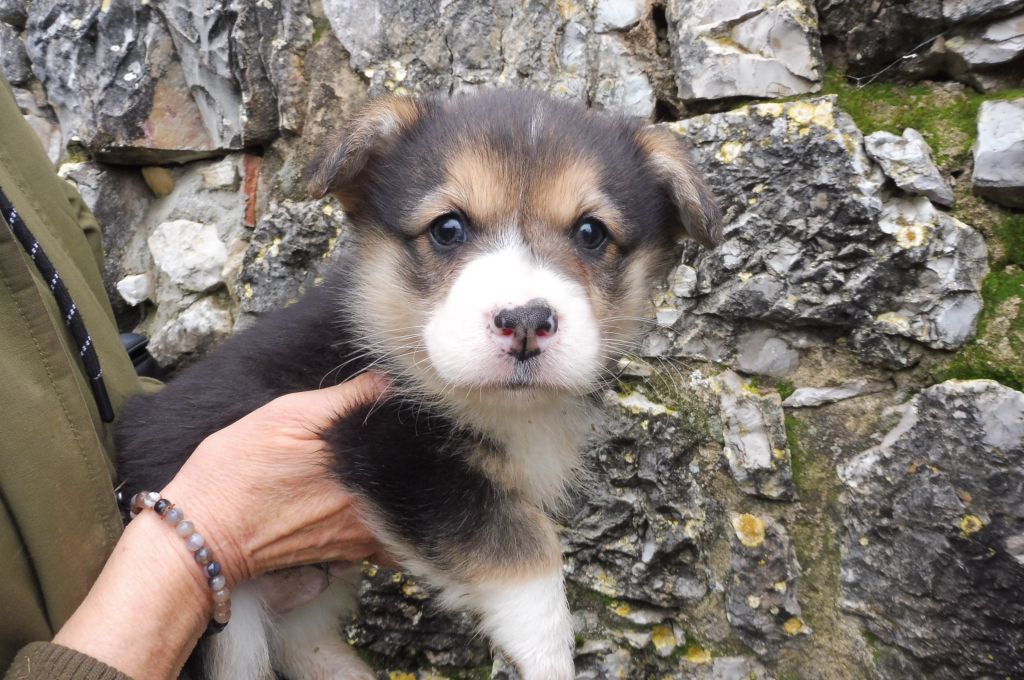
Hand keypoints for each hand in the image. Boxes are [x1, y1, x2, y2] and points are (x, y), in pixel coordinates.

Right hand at [54, 374, 389, 679]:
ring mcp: (362, 538)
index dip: (413, 427)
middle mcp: (370, 508)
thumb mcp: (284, 416)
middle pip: (416, 481)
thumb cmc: (235, 472)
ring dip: (405, 492)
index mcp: (361, 469)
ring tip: (391, 469)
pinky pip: (391, 545)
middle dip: (417, 460)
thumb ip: (343, 399)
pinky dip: (394, 527)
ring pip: (407, 513)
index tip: (408, 414)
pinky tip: (378, 506)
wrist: (201, 536)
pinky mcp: (348, 556)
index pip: (412, 446)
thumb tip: (388, 383)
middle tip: (407, 440)